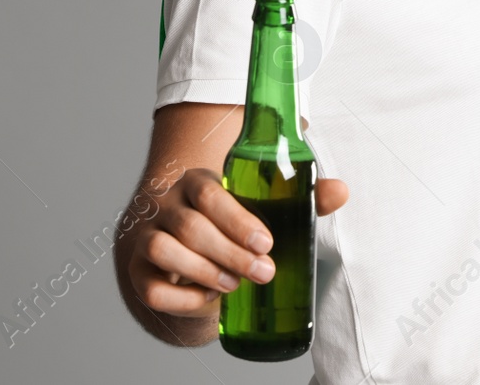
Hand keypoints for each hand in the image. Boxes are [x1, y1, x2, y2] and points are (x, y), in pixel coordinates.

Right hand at [127, 121, 348, 319]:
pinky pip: (151, 287)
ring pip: (164, 250)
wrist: (185, 246)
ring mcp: (146, 236)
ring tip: (235, 284)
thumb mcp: (262, 207)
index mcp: (197, 181)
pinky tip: (208, 298)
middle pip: (189, 225)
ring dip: (203, 271)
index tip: (266, 243)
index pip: (209, 192)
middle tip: (264, 272)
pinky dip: (181, 298)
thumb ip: (301, 199)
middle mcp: (167, 204)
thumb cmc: (231, 223)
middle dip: (230, 253)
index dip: (237, 219)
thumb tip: (340, 191)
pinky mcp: (138, 271)